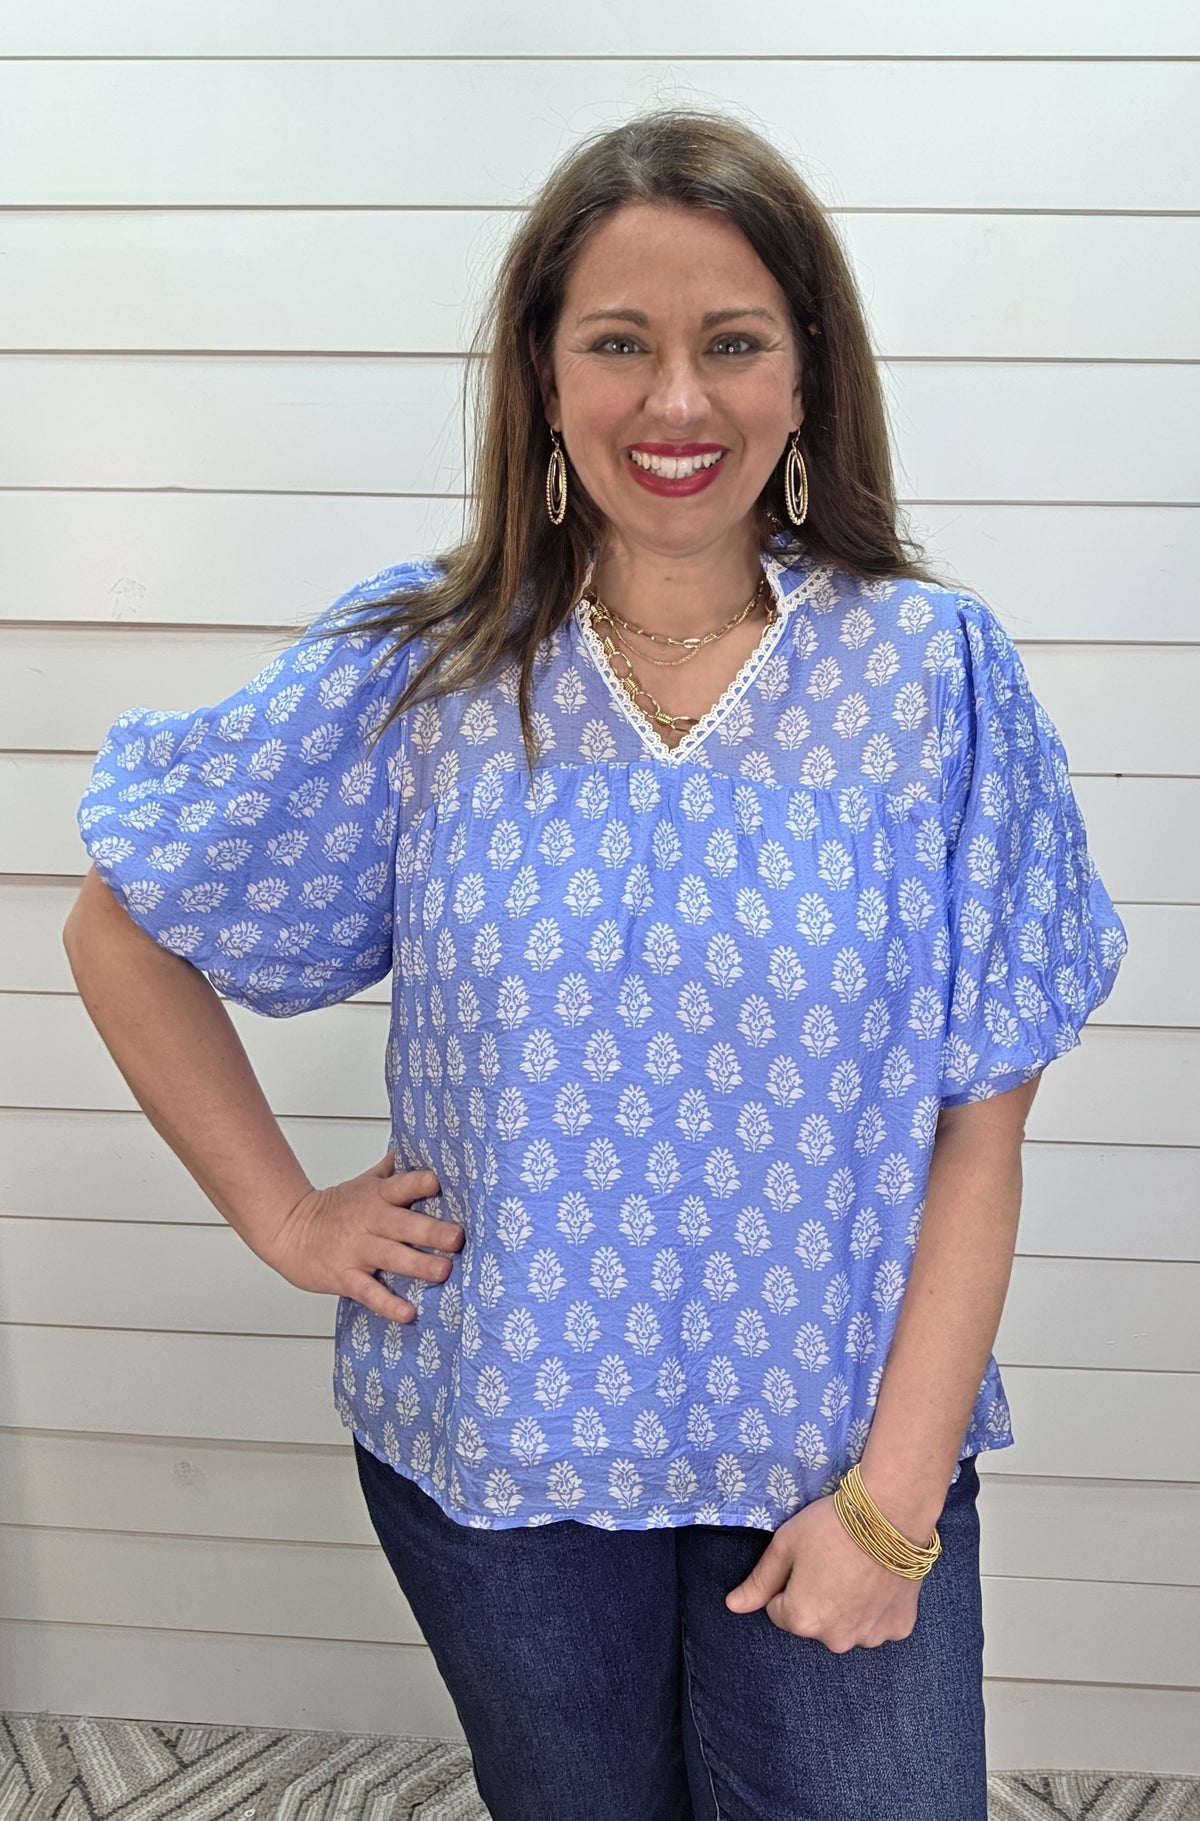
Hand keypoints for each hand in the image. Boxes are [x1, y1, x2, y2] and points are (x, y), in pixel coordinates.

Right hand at [261, 1150, 462, 1322]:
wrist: (288, 1231)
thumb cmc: (334, 1209)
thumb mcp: (364, 1182)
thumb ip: (394, 1170)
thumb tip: (421, 1145)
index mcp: (376, 1196)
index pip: (400, 1185)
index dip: (417, 1183)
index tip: (437, 1181)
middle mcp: (369, 1221)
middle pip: (403, 1224)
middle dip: (431, 1231)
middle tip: (457, 1238)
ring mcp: (357, 1250)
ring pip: (391, 1257)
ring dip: (419, 1265)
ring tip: (443, 1271)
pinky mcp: (345, 1277)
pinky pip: (369, 1293)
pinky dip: (388, 1304)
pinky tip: (407, 1312)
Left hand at [724, 1490, 921, 1652]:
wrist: (891, 1514)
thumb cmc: (831, 1526)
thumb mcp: (785, 1545)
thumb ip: (759, 1581)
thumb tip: (732, 1607)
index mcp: (802, 1620)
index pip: (778, 1610)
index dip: (788, 1582)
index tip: (805, 1559)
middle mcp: (836, 1640)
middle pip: (814, 1621)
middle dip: (817, 1598)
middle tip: (832, 1562)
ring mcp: (871, 1637)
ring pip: (847, 1625)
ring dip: (847, 1606)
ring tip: (858, 1568)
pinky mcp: (899, 1628)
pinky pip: (878, 1623)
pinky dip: (877, 1607)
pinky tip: (880, 1579)